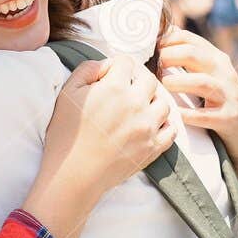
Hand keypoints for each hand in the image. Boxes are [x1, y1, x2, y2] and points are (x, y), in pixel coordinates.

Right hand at [24, 53, 174, 237]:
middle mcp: (135, 104)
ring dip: (152, 102)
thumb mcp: (66, 94)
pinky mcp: (153, 148)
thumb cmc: (66, 135)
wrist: (73, 175)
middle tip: (126, 91)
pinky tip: (151, 126)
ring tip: (139, 109)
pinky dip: (164, 125)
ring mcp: (148, 127)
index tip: (111, 76)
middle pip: (150, 80)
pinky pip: (171, 130)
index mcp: (114, 88)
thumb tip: (106, 64)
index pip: (127, 62)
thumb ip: (86, 70)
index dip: (117, 66)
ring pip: (163, 103)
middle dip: (138, 81)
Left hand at [155, 26, 237, 201]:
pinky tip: (177, 113)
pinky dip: (190, 114)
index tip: (151, 49)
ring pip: (203, 83)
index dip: (167, 40)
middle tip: (156, 65)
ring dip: (180, 82)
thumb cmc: (218, 100)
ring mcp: (227, 96)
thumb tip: (159, 40)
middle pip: (195, 55)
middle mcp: (223, 73)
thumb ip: (188, 59)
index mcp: (216, 59)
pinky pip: (207, 116)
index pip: (189, 39)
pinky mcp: (228, 118)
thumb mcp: (209, 74)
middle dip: (171, 56)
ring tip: (164, 84)